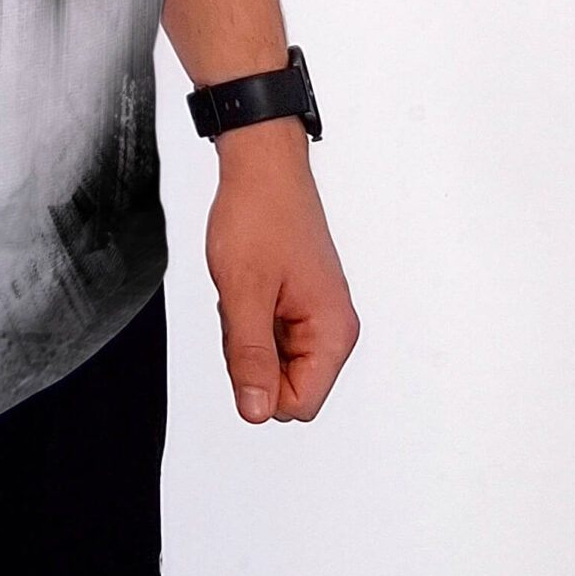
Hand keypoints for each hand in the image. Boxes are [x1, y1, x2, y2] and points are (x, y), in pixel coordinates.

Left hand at [204, 118, 358, 424]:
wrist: (261, 163)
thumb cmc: (259, 214)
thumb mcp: (243, 291)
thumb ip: (250, 357)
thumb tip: (255, 412)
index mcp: (333, 333)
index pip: (300, 404)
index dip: (260, 384)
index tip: (242, 339)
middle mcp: (334, 328)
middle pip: (286, 384)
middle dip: (252, 356)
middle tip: (241, 305)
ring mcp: (317, 313)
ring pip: (274, 359)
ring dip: (248, 332)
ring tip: (244, 287)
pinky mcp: (301, 301)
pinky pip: (271, 333)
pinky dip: (250, 315)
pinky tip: (246, 282)